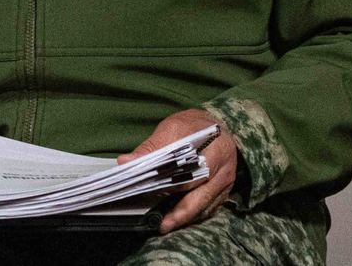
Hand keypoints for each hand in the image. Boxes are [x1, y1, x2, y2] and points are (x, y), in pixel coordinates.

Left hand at [117, 108, 237, 233]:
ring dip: (183, 216)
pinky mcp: (222, 194)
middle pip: (199, 197)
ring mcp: (225, 185)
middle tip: (159, 223)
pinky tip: (174, 218)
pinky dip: (190, 214)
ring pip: (203, 207)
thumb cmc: (194, 126)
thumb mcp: (173, 128)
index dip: (170, 186)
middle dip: (178, 212)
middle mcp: (224, 171)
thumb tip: (126, 162)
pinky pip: (206, 209)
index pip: (191, 174)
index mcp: (216, 151)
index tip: (151, 194)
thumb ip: (151, 147)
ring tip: (163, 224)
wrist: (217, 125)